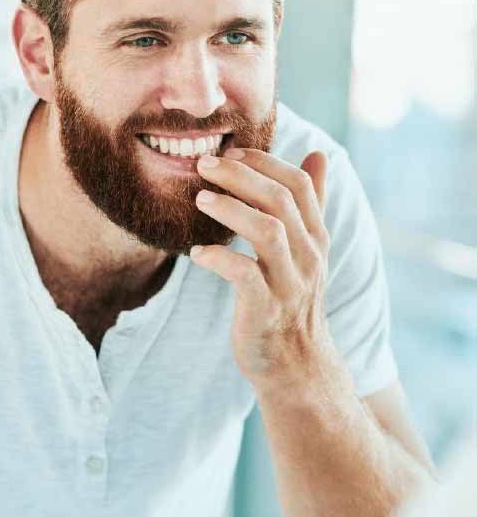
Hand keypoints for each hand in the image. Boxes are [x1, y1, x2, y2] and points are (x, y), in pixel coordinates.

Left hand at [191, 148, 336, 391]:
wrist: (296, 365)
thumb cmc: (291, 296)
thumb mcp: (307, 248)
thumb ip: (311, 202)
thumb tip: (319, 153)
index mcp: (315, 237)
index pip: (298, 184)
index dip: (264, 162)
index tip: (230, 152)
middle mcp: (308, 256)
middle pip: (280, 200)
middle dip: (240, 176)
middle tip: (204, 164)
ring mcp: (289, 283)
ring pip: (267, 232)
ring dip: (230, 210)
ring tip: (199, 198)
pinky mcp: (266, 309)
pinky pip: (244, 275)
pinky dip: (219, 258)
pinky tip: (197, 253)